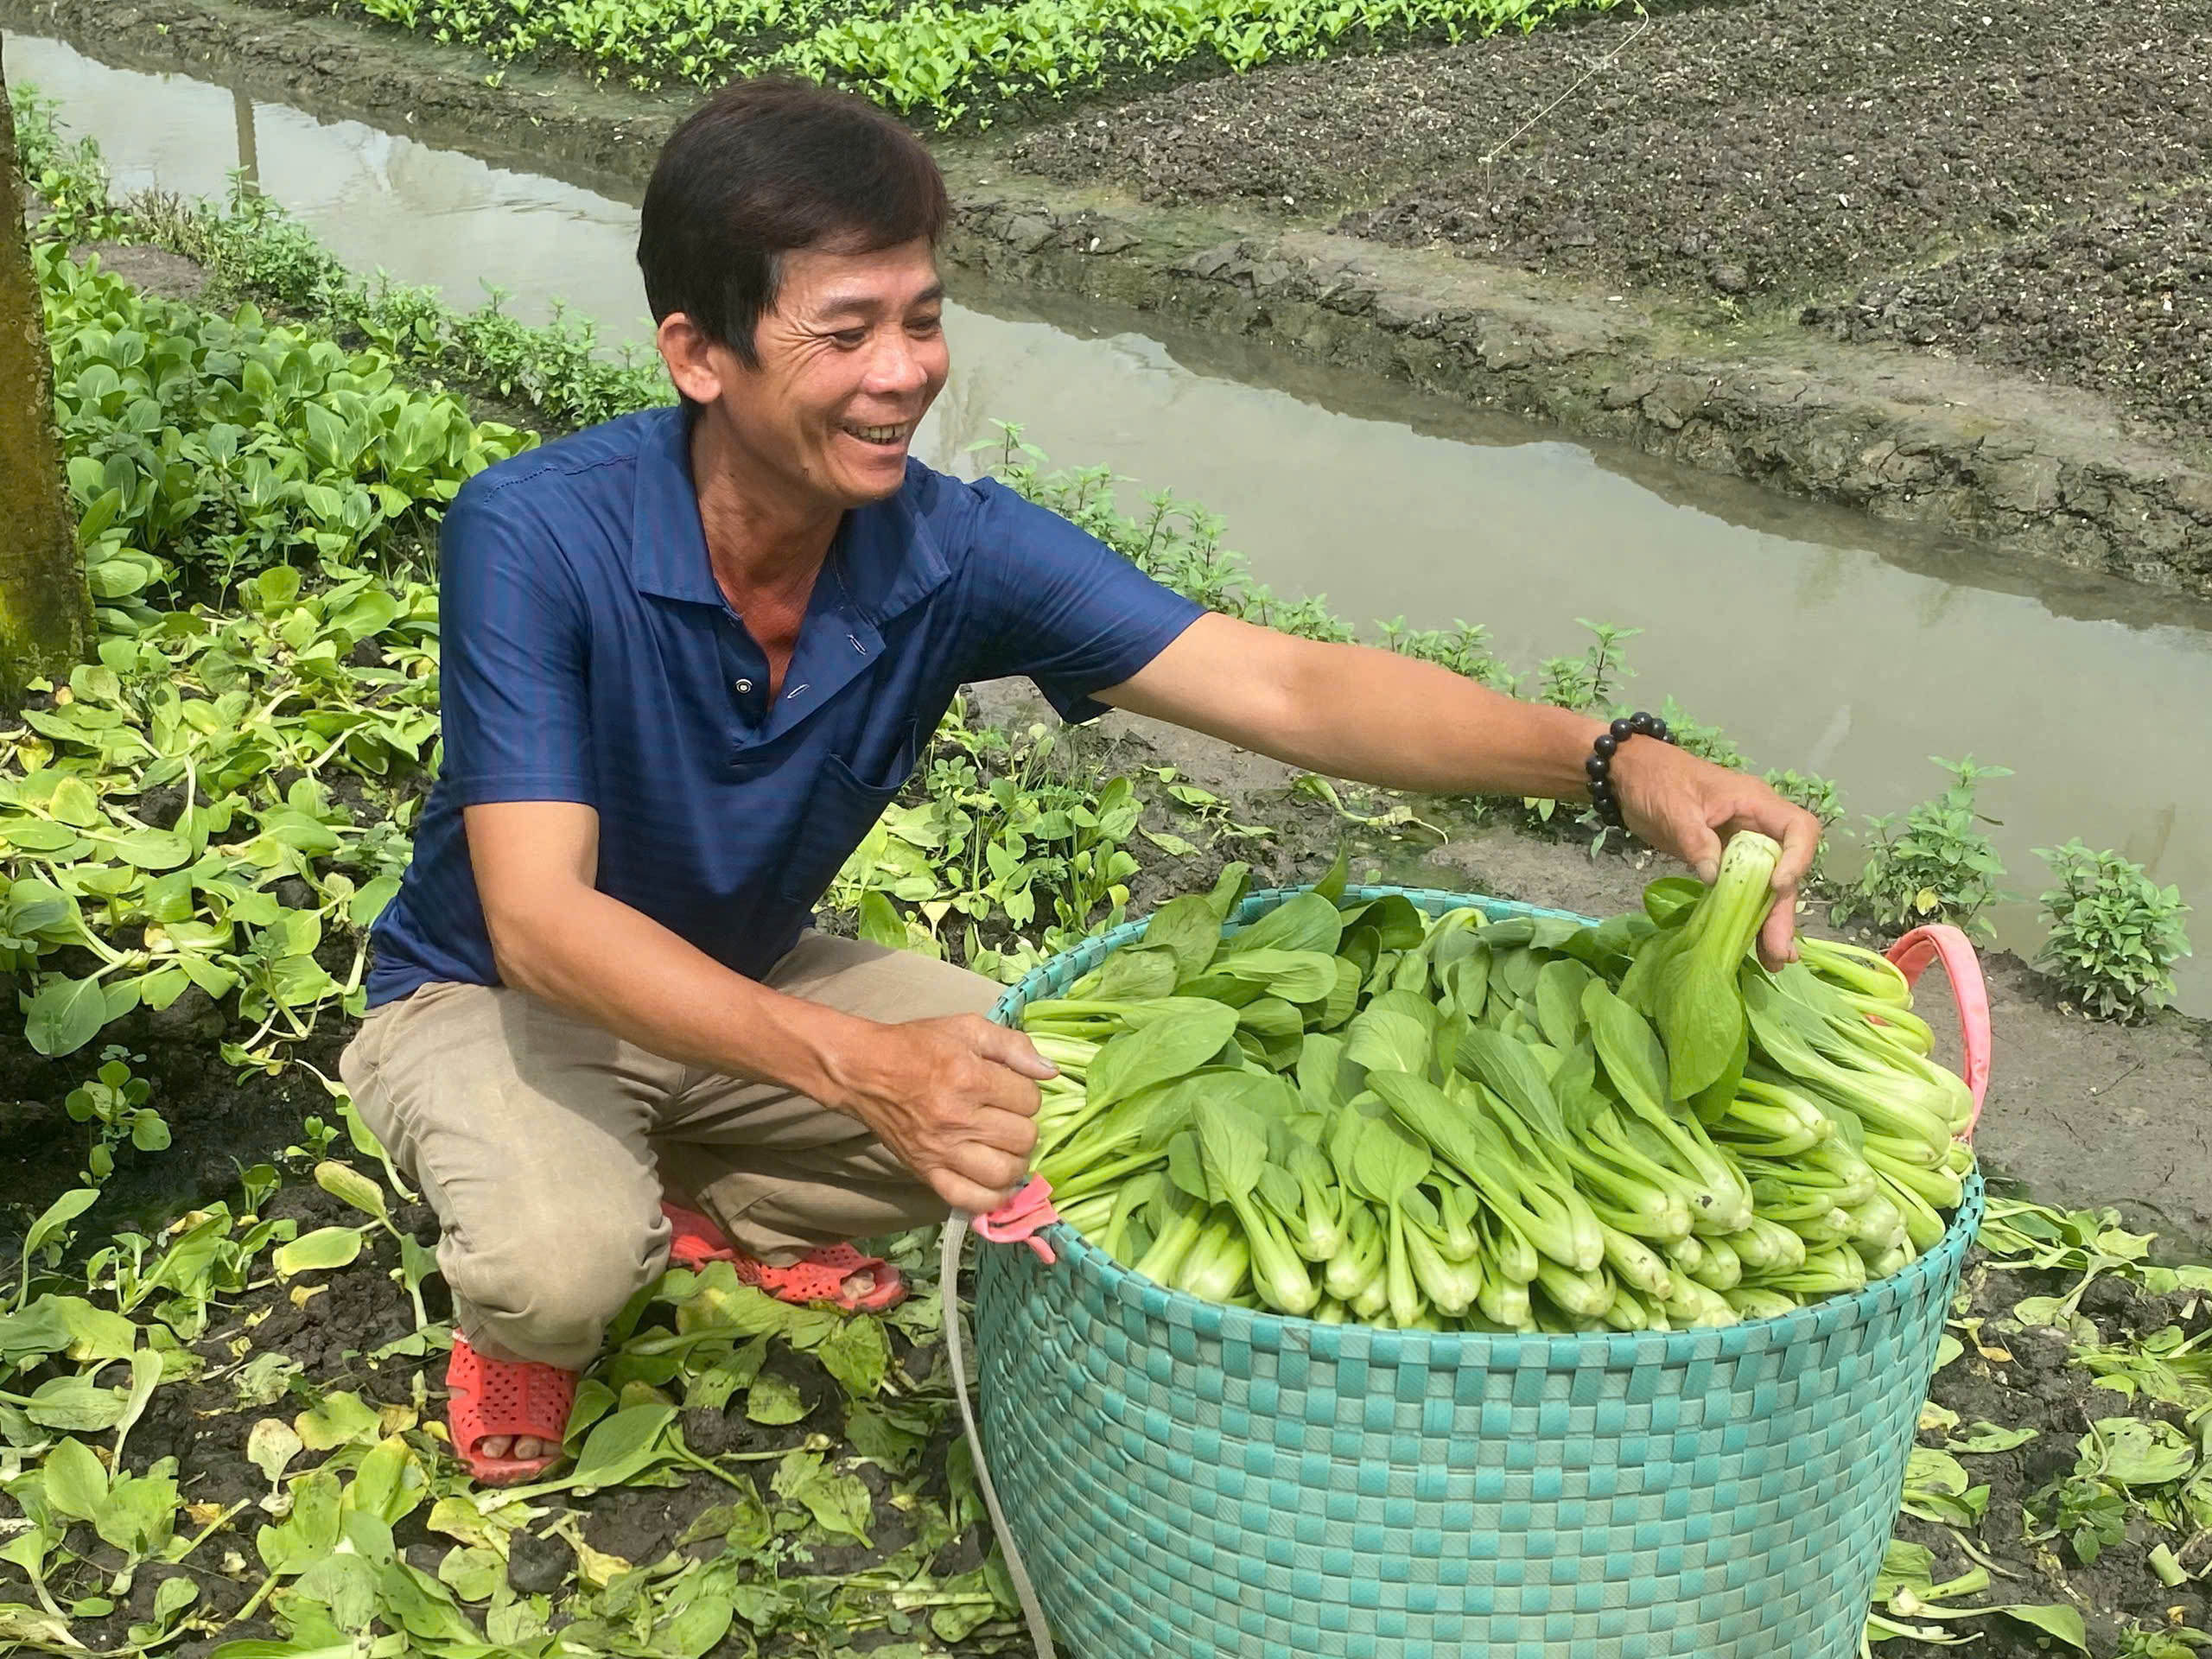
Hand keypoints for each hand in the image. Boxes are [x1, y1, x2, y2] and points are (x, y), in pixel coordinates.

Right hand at [829, 1014, 1056, 1214]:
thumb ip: (1012, 1045)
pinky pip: (970, 1201)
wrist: (865, 1071)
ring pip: (1004, 1172)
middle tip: (1010, 1118)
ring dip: (1016, 1162)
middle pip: (1023, 1138)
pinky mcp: (926, 1173)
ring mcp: (941, 1151)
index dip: (1028, 1093)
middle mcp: (957, 1119)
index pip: (1029, 1100)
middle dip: (1025, 1126)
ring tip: (1007, 1148)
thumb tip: (1050, 1071)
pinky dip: (992, 1198)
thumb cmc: (918, 1046)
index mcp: (969, 1079)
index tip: (1011, 1089)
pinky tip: (997, 1182)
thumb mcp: (967, 1028)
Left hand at [1608, 740, 1821, 969]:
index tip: (1777, 886)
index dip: (1797, 859)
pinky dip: (1745, 916)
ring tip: (1773, 961)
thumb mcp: (1674, 807)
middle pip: (1785, 870)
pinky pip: (1742, 891)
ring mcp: (1742, 846)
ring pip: (1766, 887)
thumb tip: (1715, 877)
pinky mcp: (1723, 862)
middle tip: (1780, 951)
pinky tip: (1749, 945)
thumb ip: (1696, 840)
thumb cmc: (1656, 779)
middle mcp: (1757, 826)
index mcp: (1755, 803)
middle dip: (1783, 910)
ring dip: (1768, 922)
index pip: (1798, 828)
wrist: (1629, 776)